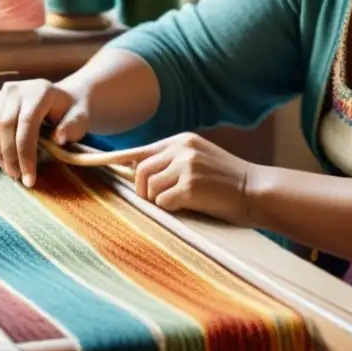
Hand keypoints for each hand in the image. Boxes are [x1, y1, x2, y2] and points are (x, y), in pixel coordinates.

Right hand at [0, 78, 89, 187]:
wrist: (62, 98)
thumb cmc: (72, 113)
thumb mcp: (80, 120)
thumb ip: (72, 128)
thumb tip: (56, 139)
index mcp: (41, 91)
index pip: (27, 123)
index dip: (25, 153)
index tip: (29, 178)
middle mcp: (18, 89)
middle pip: (5, 125)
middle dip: (10, 157)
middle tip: (18, 177)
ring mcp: (3, 94)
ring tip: (12, 171)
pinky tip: (3, 159)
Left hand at [118, 132, 254, 224]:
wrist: (257, 190)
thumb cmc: (228, 182)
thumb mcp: (200, 160)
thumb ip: (173, 161)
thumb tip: (136, 172)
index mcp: (182, 141)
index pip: (141, 151)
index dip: (118, 161)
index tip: (94, 163)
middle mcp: (182, 149)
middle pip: (140, 171)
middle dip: (144, 190)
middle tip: (160, 200)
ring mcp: (186, 166)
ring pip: (150, 188)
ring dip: (159, 201)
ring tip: (180, 203)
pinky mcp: (190, 186)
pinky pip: (163, 202)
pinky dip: (172, 209)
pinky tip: (192, 206)